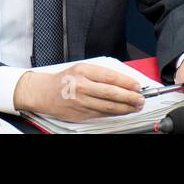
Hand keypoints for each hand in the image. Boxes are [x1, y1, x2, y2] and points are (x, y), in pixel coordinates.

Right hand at [13, 62, 143, 121]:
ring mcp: (80, 102)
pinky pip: (101, 114)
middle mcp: (81, 86)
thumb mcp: (81, 69)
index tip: (137, 86)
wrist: (43, 93)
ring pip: (107, 107)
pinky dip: (113, 113)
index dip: (126, 82)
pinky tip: (122, 112)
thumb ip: (100, 74)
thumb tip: (123, 81)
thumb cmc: (64, 79)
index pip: (109, 77)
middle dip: (129, 97)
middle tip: (140, 99)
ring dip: (124, 108)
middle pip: (110, 93)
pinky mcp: (79, 114)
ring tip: (135, 106)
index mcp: (83, 71)